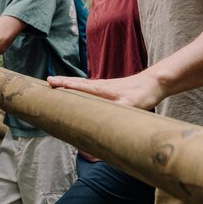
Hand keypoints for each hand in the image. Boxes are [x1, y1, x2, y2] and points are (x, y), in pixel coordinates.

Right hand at [46, 72, 164, 109]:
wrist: (155, 83)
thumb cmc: (142, 94)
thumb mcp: (129, 105)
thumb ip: (115, 111)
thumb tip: (102, 122)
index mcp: (102, 88)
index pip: (79, 86)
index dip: (64, 85)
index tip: (50, 83)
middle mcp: (101, 85)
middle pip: (77, 82)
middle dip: (62, 82)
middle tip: (47, 81)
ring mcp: (105, 86)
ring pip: (83, 83)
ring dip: (69, 83)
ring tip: (57, 84)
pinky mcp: (111, 88)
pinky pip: (90, 86)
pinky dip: (80, 86)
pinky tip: (80, 89)